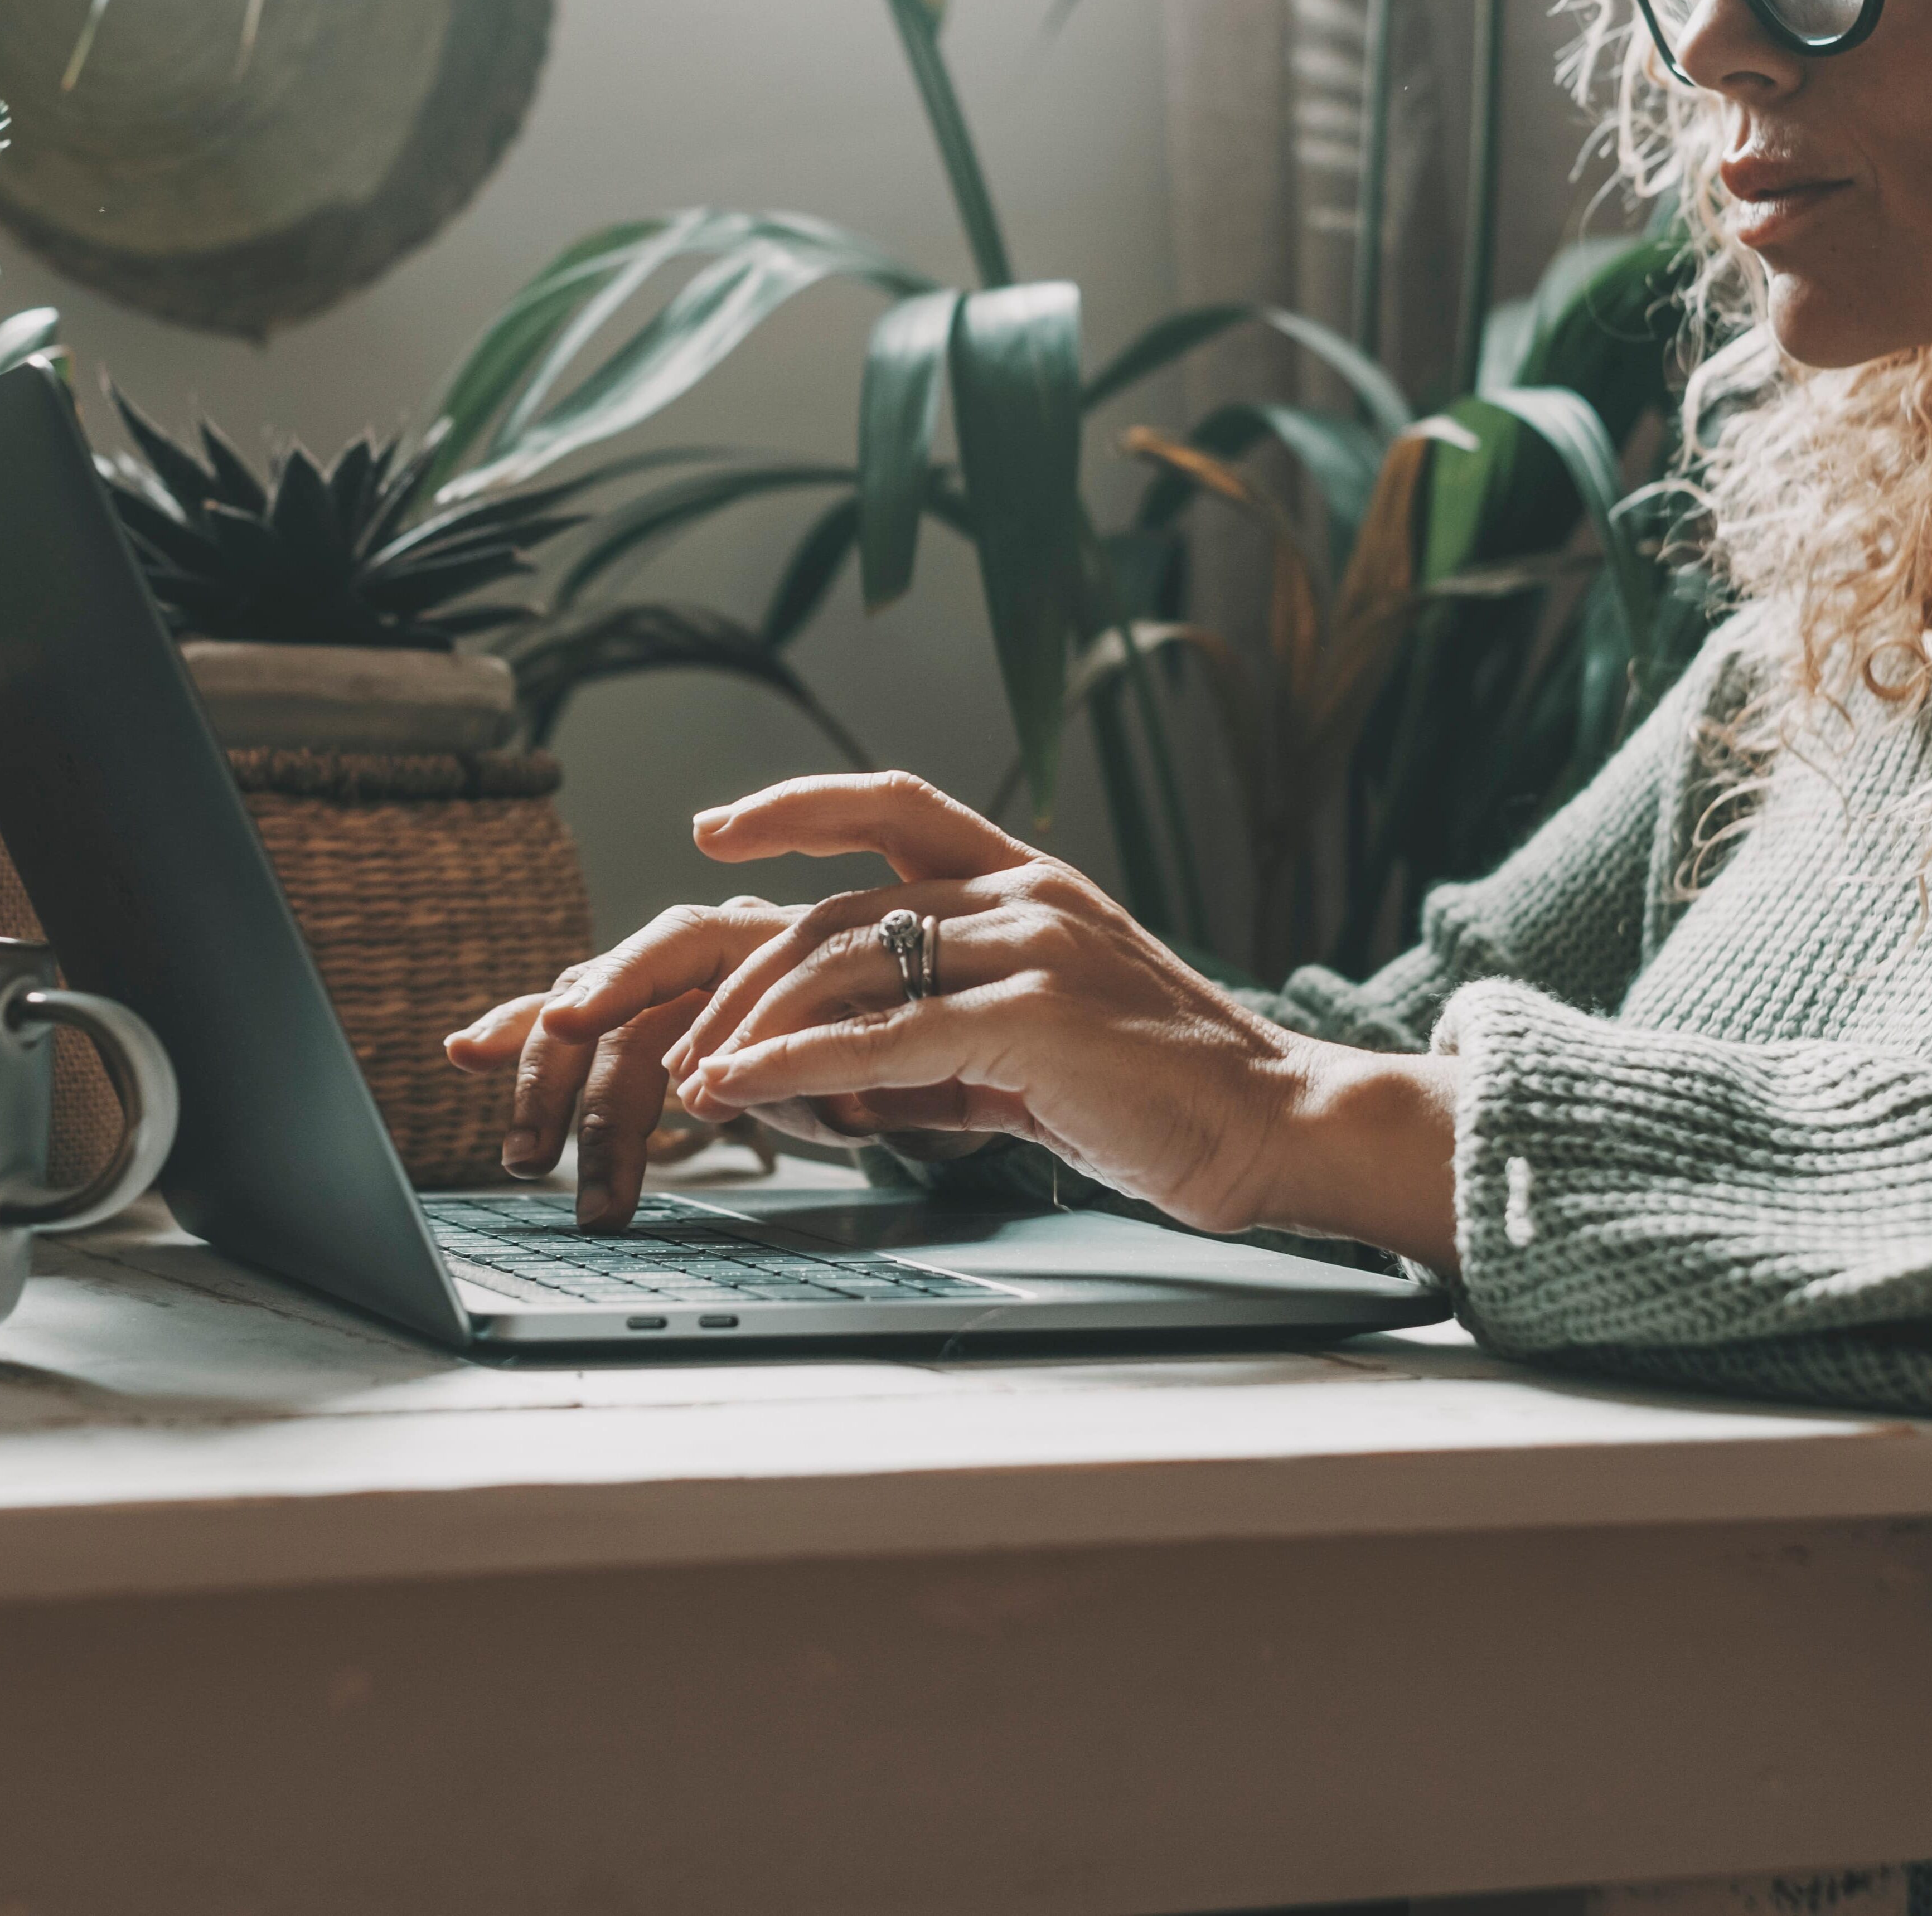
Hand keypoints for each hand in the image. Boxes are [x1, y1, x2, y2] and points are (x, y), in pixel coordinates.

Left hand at [454, 771, 1460, 1268]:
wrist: (1270, 1127)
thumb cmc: (1151, 1093)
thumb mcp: (1022, 1051)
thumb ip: (925, 1045)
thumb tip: (818, 1077)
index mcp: (1022, 880)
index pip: (889, 804)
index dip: (794, 808)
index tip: (713, 835)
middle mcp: (1020, 892)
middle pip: (827, 912)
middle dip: (721, 974)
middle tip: (660, 1033)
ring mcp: (1030, 946)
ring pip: (840, 967)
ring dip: (743, 1029)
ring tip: (684, 1082)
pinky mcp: (1035, 1018)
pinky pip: (881, 1034)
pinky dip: (793, 1065)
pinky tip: (738, 1092)